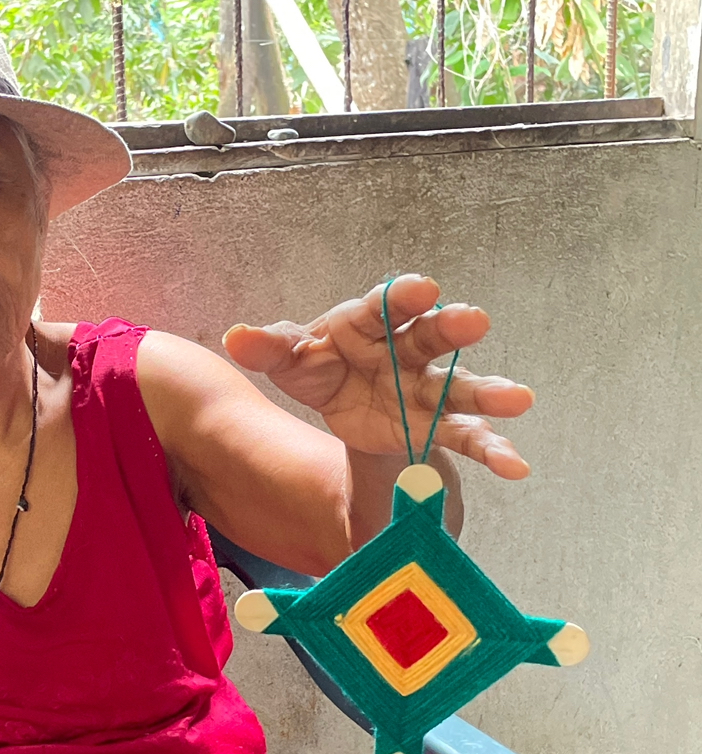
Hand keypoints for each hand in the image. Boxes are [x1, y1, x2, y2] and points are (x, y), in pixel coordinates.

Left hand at [223, 273, 532, 477]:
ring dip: (488, 393)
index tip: (421, 289)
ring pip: (460, 389)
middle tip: (475, 321)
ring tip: (518, 399)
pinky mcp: (436, 427)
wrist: (343, 406)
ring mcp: (426, 390)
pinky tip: (514, 464)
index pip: (384, 306)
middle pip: (431, 337)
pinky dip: (492, 449)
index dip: (402, 297)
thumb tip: (236, 337)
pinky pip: (467, 437)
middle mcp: (406, 351)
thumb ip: (269, 348)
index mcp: (368, 324)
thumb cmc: (322, 366)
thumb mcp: (292, 360)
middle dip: (452, 329)